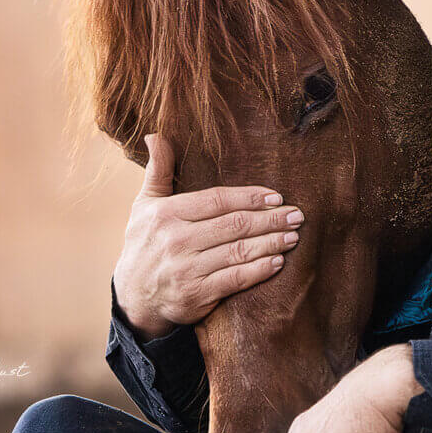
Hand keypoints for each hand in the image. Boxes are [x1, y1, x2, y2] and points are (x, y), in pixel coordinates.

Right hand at [112, 134, 304, 338]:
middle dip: (270, 219)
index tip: (277, 196)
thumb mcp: (144, 205)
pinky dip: (260, 270)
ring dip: (271, 243)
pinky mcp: (195, 296)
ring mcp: (186, 270)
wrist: (134, 297)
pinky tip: (278, 262)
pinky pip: (235, 279)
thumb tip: (156, 135)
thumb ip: (157, 171)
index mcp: (166, 214)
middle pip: (234, 225)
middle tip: (297, 215)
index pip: (217, 200)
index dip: (250, 197)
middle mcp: (176, 241)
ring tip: (293, 236)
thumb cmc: (145, 243)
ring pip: (239, 252)